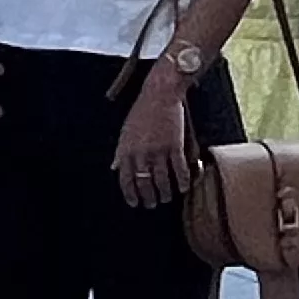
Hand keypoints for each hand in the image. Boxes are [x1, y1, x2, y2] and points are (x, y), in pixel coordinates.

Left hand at [110, 79, 192, 206]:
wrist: (160, 94)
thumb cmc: (141, 111)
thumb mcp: (125, 132)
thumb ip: (120, 152)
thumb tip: (114, 168)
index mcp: (126, 151)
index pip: (126, 180)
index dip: (130, 194)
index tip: (135, 203)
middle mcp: (141, 154)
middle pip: (144, 183)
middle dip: (148, 197)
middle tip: (152, 204)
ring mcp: (158, 151)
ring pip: (162, 180)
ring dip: (165, 193)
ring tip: (167, 198)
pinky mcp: (175, 146)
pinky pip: (179, 170)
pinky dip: (182, 181)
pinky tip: (184, 187)